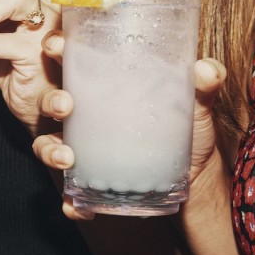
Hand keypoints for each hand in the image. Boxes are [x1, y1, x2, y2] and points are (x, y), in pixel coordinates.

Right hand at [32, 31, 227, 218]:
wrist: (195, 179)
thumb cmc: (189, 131)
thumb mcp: (197, 106)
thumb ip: (203, 86)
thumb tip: (207, 70)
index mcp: (104, 86)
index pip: (71, 60)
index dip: (55, 47)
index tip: (56, 45)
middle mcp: (86, 115)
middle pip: (51, 101)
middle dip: (50, 101)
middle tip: (65, 106)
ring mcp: (83, 149)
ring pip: (48, 145)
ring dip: (49, 150)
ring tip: (67, 159)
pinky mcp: (89, 181)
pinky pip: (70, 192)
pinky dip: (70, 202)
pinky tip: (78, 209)